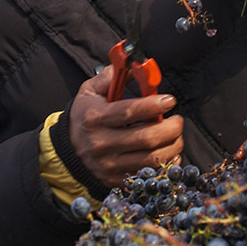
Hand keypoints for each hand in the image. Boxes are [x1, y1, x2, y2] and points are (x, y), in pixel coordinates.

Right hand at [68, 67, 183, 186]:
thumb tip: (135, 66)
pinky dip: (166, 164)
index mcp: (96, 118)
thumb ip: (112, 76)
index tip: (170, 100)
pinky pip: (148, 175)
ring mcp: (109, 165)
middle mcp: (102, 143)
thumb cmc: (86, 114)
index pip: (129, 112)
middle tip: (178, 120)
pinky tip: (169, 152)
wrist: (68, 147)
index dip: (153, 105)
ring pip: (152, 159)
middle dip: (171, 128)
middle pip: (146, 138)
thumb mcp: (90, 90)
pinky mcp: (115, 179)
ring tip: (176, 135)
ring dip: (173, 146)